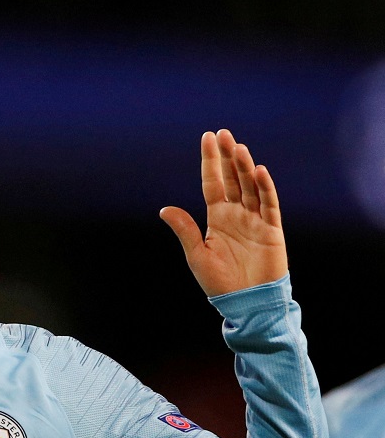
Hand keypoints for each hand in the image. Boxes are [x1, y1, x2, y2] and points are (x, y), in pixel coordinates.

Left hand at [159, 129, 287, 296]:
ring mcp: (256, 220)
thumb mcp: (197, 255)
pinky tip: (258, 171)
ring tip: (237, 147)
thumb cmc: (220, 283)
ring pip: (250, 187)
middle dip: (227, 157)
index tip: (207, 138)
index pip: (213, 183)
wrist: (245, 303)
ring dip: (244, 167)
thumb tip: (164, 209)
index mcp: (218, 217)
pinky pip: (269, 204)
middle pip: (232, 179)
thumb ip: (185, 230)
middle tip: (222, 134)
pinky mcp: (272, 230)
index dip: (210, 162)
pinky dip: (264, 188)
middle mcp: (237, 214)